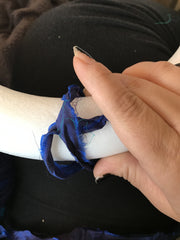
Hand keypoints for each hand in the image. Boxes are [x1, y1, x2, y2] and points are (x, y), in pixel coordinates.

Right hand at [73, 48, 179, 221]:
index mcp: (171, 158)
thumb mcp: (163, 197)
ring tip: (118, 88)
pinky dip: (152, 73)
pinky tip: (144, 85)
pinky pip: (175, 73)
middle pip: (138, 89)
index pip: (129, 112)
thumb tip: (101, 163)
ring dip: (130, 75)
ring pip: (158, 73)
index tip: (82, 65)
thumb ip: (130, 172)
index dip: (102, 86)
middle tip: (93, 94)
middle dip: (108, 83)